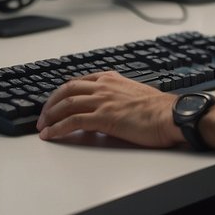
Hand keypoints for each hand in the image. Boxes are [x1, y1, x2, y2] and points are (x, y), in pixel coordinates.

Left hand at [37, 71, 179, 146]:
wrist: (171, 114)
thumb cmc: (161, 108)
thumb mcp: (136, 93)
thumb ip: (120, 96)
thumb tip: (112, 108)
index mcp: (112, 79)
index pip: (79, 82)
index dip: (63, 93)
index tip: (55, 102)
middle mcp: (104, 86)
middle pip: (67, 90)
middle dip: (50, 103)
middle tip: (43, 116)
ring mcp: (103, 101)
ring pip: (66, 104)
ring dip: (50, 116)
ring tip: (42, 127)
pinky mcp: (104, 118)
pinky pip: (73, 121)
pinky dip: (58, 128)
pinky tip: (51, 135)